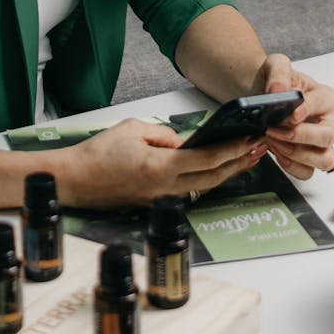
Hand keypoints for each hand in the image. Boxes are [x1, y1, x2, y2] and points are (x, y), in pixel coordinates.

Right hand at [58, 118, 267, 207]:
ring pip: (204, 187)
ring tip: (247, 159)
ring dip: (227, 173)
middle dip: (240, 162)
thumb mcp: (132, 130)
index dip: (233, 149)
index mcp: (161, 167)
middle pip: (213, 178)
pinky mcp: (155, 203)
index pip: (207, 159)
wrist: (75, 181)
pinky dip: (207, 180)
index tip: (249, 138)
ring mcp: (161, 199)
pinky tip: (217, 171)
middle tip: (259, 148)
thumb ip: (164, 136)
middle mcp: (165, 188)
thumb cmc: (97, 154)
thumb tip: (184, 143)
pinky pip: (188, 191)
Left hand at [255, 53, 333, 179]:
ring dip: (297, 154)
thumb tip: (277, 91)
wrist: (261, 95)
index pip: (323, 104)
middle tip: (274, 131)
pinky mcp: (309, 158)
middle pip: (328, 137)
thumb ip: (278, 73)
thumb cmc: (275, 81)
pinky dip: (292, 167)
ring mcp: (322, 143)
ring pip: (324, 160)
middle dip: (299, 136)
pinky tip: (277, 153)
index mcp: (327, 97)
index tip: (289, 115)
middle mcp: (330, 122)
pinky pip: (307, 172)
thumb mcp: (275, 66)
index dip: (307, 110)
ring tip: (274, 142)